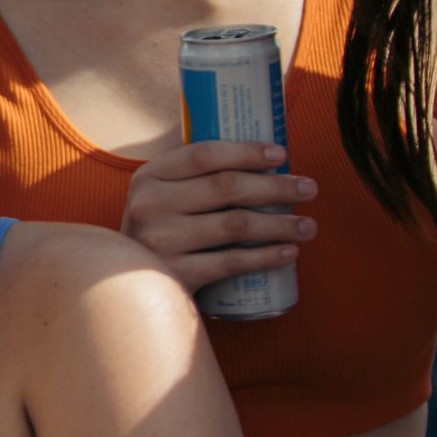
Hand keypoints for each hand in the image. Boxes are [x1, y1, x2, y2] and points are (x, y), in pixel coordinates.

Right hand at [119, 140, 315, 292]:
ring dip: (280, 224)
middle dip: (276, 187)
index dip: (246, 152)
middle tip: (310, 189)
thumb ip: (195, 180)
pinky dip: (266, 257)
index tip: (282, 154)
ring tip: (307, 226)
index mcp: (148, 177)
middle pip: (226, 187)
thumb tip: (268, 162)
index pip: (203, 155)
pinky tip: (289, 252)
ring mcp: (160, 241)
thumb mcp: (163, 198)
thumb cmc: (161, 232)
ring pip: (235, 225)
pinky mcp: (175, 274)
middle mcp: (150, 205)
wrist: (126, 284)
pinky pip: (231, 262)